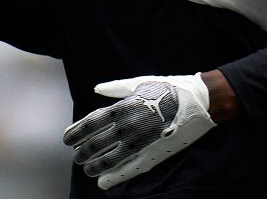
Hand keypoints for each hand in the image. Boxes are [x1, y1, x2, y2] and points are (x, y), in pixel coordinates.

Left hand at [62, 73, 215, 189]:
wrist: (199, 101)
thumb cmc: (168, 88)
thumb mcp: (139, 83)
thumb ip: (115, 88)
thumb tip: (96, 88)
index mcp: (122, 108)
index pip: (91, 123)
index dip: (76, 132)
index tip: (67, 140)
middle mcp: (127, 126)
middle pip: (96, 143)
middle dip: (83, 152)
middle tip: (76, 157)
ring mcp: (140, 142)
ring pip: (110, 159)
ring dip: (95, 166)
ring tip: (86, 170)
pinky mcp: (154, 154)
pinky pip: (130, 169)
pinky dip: (115, 177)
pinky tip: (103, 183)